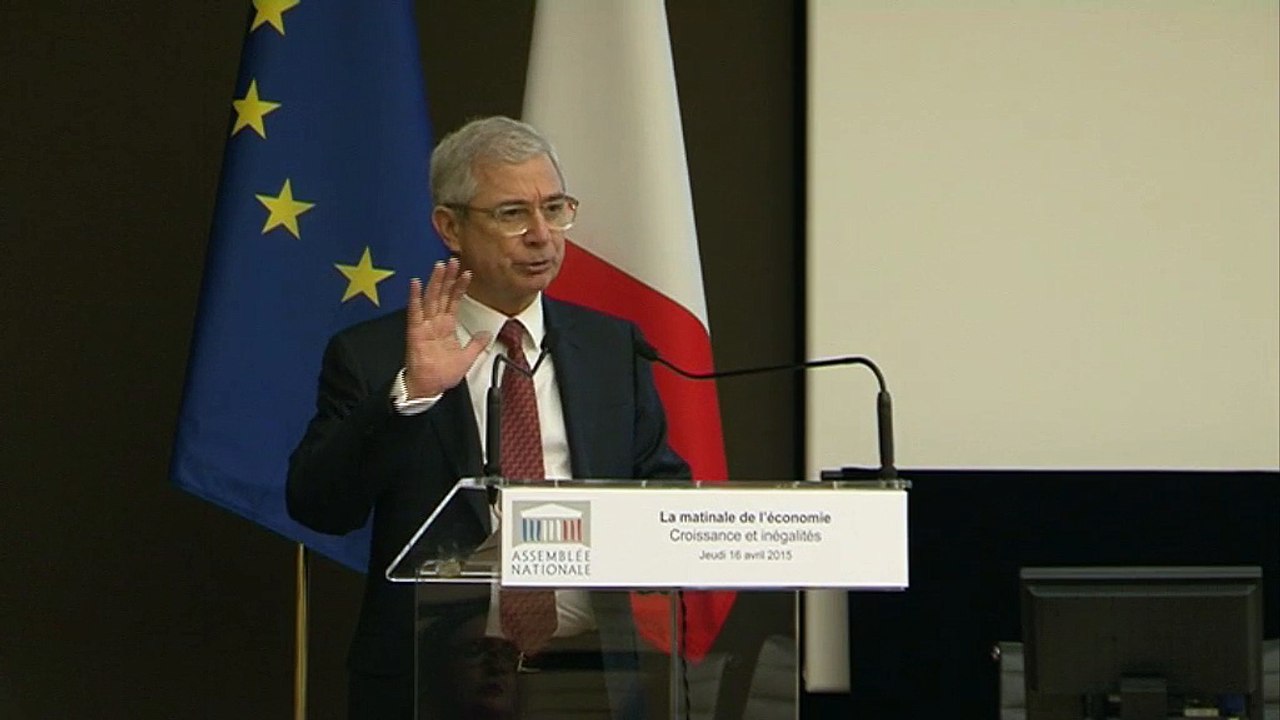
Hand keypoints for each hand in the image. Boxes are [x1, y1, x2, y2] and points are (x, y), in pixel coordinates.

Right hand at [404, 258, 488, 397]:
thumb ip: (476, 344)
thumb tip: (487, 334)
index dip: (460, 287)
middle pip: (442, 295)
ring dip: (436, 282)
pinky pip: (415, 312)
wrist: (428, 388)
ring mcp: (425, 326)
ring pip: (431, 299)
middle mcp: (435, 323)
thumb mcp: (466, 358)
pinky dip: (415, 298)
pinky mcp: (416, 332)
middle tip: (453, 260)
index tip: (467, 272)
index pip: (454, 301)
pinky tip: (416, 284)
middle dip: (448, 277)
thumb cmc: (441, 374)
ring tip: (440, 266)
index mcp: (446, 327)